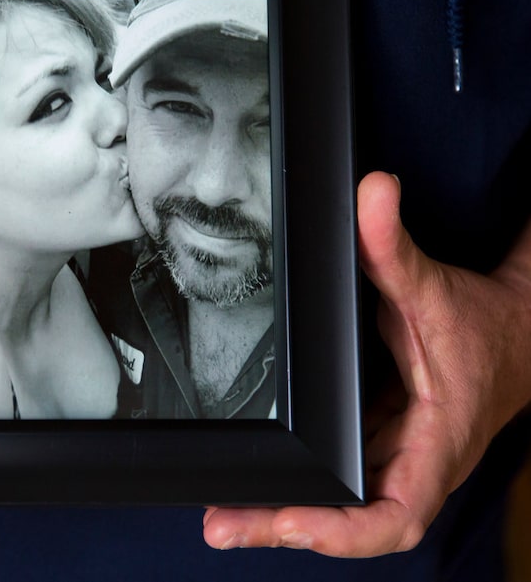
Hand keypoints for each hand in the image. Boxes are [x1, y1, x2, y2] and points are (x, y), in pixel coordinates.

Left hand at [202, 171, 530, 555]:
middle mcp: (413, 460)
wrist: (514, 331)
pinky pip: (340, 472)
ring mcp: (395, 453)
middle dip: (286, 524)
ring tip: (225, 512)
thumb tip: (373, 191)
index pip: (395, 514)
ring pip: (341, 501)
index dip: (344, 532)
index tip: (292, 525)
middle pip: (350, 517)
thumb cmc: (481, 323)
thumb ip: (395, 245)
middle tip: (222, 523)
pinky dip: (304, 484)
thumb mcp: (433, 288)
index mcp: (435, 442)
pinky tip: (262, 480)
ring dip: (285, 511)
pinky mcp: (381, 439)